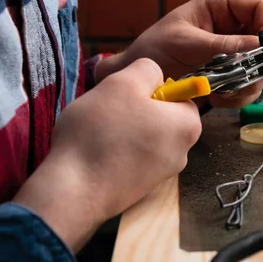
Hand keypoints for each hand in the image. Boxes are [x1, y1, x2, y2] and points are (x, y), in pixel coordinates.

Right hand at [14, 58, 201, 251]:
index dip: (152, 88)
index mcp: (188, 126)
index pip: (180, 94)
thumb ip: (146, 70)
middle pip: (162, 116)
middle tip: (109, 110)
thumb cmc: (101, 133)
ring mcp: (162, 174)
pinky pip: (133, 158)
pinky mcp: (141, 188)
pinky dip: (117, 150)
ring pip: (145, 136)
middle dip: (136, 109)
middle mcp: (182, 153)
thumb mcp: (122, 83)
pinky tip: (95, 150)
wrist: (74, 191)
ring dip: (124, 129)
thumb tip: (154, 74)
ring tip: (98, 131)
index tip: (127, 93)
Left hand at [95, 0, 262, 107]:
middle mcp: (233, 26)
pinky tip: (218, 98)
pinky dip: (239, 97)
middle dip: (259, 66)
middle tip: (244, 81)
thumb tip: (256, 45)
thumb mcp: (186, 43)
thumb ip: (221, 44)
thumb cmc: (154, 49)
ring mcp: (235, 51)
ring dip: (248, 85)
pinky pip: (250, 85)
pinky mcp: (232, 73)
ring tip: (223, 93)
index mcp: (222, 6)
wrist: (139, 78)